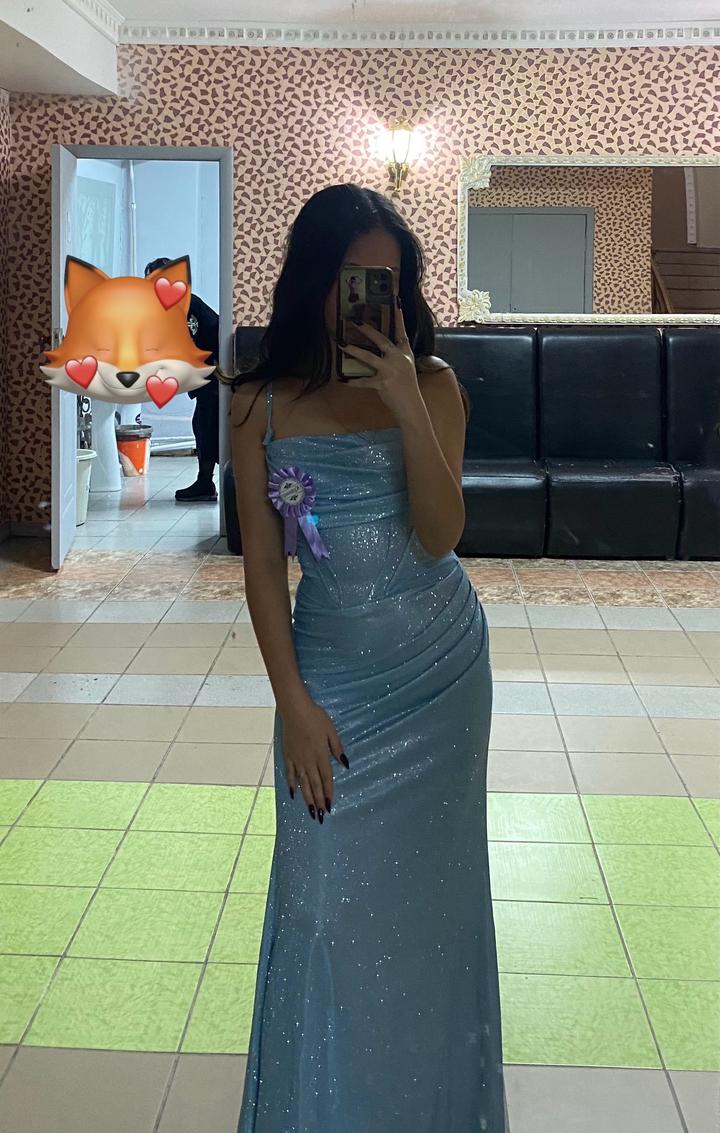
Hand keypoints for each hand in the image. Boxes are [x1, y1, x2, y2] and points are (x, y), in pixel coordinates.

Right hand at [280, 698, 347, 822]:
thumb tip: (346, 764)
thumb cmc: (316, 718)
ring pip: (303, 783)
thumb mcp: (331, 731)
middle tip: (321, 815)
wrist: (295, 710)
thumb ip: (338, 749)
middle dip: (319, 801)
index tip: (330, 805)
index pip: (326, 778)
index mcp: (321, 755)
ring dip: (307, 798)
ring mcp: (297, 759)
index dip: (329, 792)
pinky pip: (290, 773)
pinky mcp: (288, 756)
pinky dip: (292, 784)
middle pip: (314, 785)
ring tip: (310, 811)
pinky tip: (293, 794)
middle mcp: (309, 761)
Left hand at [337, 293, 421, 422]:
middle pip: (381, 340)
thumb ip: (396, 356)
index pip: (401, 330)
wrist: (411, 406)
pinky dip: (353, 382)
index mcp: (405, 353)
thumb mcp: (406, 367)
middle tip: (355, 321)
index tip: (395, 299)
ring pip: (369, 357)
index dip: (398, 315)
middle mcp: (398, 359)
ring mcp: (390, 370)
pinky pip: (364, 381)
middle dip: (367, 330)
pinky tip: (343, 381)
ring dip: (354, 350)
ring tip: (342, 345)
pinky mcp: (383, 383)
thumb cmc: (407, 387)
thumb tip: (382, 347)